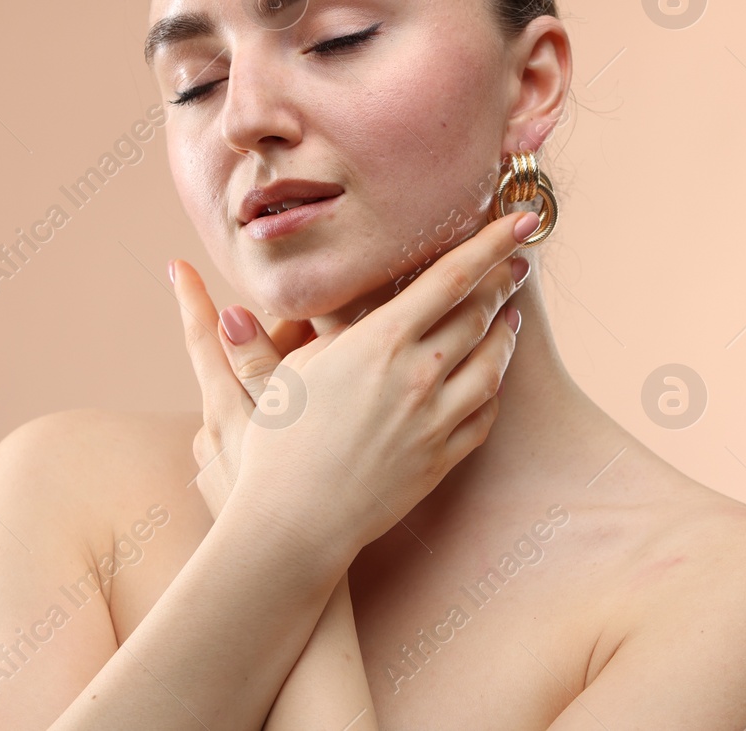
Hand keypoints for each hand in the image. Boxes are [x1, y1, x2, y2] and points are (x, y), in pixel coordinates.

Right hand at [175, 208, 533, 563]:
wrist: (294, 524)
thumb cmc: (277, 443)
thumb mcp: (287, 371)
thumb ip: (307, 327)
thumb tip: (227, 279)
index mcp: (380, 342)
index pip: (451, 278)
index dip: (489, 244)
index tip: (519, 221)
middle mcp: (417, 376)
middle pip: (478, 315)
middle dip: (502, 283)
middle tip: (516, 262)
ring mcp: (435, 420)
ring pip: (492, 365)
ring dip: (504, 335)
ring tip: (509, 316)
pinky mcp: (442, 459)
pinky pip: (484, 415)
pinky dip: (493, 389)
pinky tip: (490, 377)